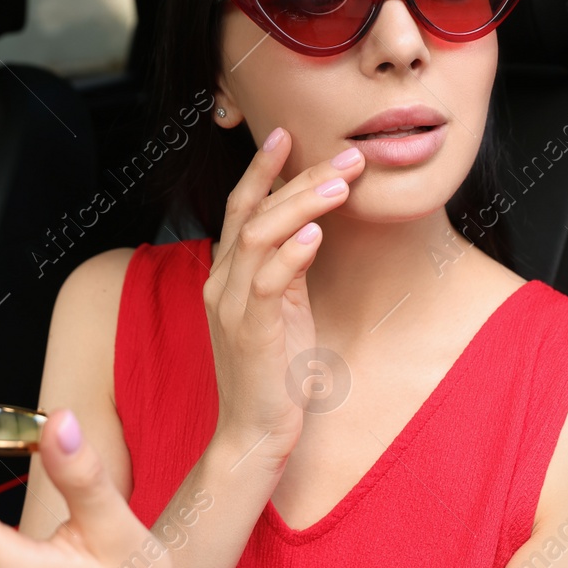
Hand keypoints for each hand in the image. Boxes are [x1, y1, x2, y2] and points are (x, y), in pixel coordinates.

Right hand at [204, 126, 364, 462]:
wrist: (254, 433)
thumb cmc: (274, 374)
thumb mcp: (282, 310)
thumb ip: (286, 270)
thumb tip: (308, 227)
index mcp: (227, 275)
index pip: (241, 207)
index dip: (261, 169)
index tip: (287, 134)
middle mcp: (222, 283)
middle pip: (252, 211)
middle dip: (296, 176)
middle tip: (345, 155)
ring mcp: (233, 306)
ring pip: (259, 236)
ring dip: (301, 204)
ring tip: (341, 183)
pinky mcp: (251, 332)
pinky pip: (267, 281)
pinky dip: (291, 252)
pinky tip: (315, 233)